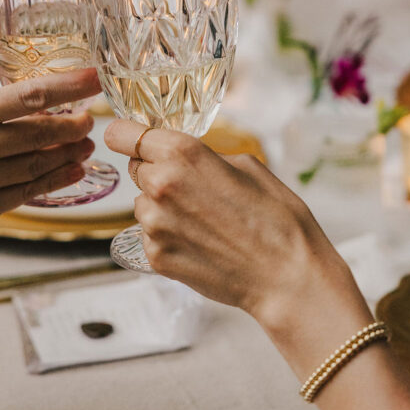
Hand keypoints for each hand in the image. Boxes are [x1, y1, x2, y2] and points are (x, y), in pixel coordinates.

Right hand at [0, 68, 100, 264]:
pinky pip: (30, 193)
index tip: (94, 78)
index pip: (28, 95)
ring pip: (39, 165)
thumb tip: (53, 107)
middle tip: (90, 120)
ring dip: (69, 154)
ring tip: (85, 145)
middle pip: (40, 133)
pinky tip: (75, 170)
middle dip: (73, 127)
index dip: (67, 86)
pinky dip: (58, 180)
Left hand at [105, 122, 362, 341]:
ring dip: (161, 205)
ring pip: (141, 203)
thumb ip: (201, 155)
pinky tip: (199, 241)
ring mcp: (154, 224)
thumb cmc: (276, 216)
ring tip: (201, 218)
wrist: (287, 275)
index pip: (121, 134)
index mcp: (181, 154)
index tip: (132, 139)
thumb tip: (180, 156)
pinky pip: (149, 235)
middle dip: (154, 170)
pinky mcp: (155, 257)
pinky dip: (167, 236)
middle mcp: (159, 185)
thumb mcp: (244, 164)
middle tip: (190, 185)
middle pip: (135, 167)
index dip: (127, 136)